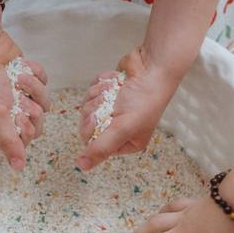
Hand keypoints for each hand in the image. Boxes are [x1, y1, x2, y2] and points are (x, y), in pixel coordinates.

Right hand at [0, 6, 49, 169]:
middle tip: (19, 98)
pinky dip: (34, 73)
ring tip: (18, 78)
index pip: (23, 141)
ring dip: (33, 88)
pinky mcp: (28, 77)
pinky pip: (44, 82)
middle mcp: (6, 113)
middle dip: (31, 108)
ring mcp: (18, 95)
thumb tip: (17, 167)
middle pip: (37, 124)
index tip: (17, 116)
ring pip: (44, 103)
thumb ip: (8, 141)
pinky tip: (20, 67)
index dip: (25, 129)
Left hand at [76, 46, 178, 170]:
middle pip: (87, 125)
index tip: (98, 118)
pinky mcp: (108, 91)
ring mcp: (112, 109)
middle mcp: (119, 127)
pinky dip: (101, 83)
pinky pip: (91, 91)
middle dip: (94, 109)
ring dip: (98, 94)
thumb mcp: (123, 128)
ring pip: (87, 106)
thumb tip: (82, 166)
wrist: (151, 67)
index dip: (92, 129)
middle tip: (107, 102)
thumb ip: (101, 148)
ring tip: (115, 88)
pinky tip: (115, 81)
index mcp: (127, 142)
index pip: (95, 144)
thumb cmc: (144, 99)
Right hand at [129, 196, 233, 232]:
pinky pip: (181, 203)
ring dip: (154, 219)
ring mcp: (191, 209)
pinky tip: (179, 208)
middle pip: (153, 226)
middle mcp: (181, 222)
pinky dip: (174, 207)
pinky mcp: (201, 200)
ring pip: (165, 212)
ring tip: (151, 224)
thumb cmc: (230, 228)